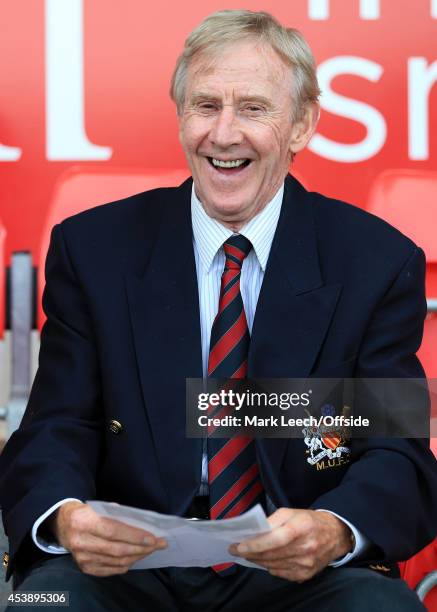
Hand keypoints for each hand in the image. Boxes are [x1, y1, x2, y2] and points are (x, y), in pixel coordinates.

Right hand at [48, 501, 166, 576]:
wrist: (64, 524)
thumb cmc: (88, 512)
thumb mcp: (100, 506)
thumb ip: (118, 514)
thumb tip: (143, 525)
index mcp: (84, 521)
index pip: (113, 531)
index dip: (134, 536)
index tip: (153, 538)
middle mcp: (80, 541)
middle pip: (117, 549)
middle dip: (141, 548)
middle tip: (159, 544)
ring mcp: (81, 557)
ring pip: (115, 561)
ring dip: (137, 556)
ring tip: (150, 550)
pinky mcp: (84, 567)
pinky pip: (109, 570)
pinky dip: (124, 565)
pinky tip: (135, 559)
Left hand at [229, 508, 352, 581]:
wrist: (334, 535)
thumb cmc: (309, 521)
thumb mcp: (291, 512)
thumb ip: (272, 520)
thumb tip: (254, 531)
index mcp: (300, 528)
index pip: (273, 539)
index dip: (255, 544)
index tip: (239, 546)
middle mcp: (305, 547)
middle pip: (271, 555)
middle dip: (250, 553)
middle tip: (235, 550)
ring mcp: (306, 563)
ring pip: (273, 566)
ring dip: (257, 561)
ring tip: (247, 554)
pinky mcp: (306, 574)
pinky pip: (281, 573)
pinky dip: (269, 567)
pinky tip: (264, 560)